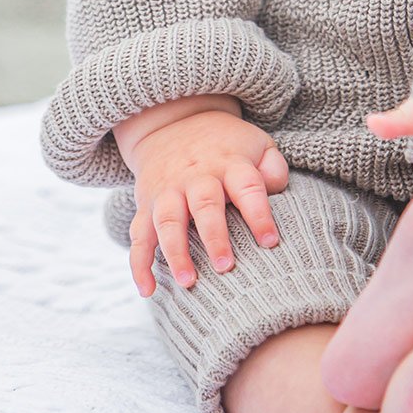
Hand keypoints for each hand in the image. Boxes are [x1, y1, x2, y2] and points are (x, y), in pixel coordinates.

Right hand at [126, 110, 289, 296]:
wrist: (174, 123)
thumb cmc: (228, 146)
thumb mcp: (258, 144)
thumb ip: (273, 168)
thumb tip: (275, 190)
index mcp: (230, 163)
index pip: (248, 188)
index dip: (259, 214)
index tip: (270, 242)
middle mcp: (196, 176)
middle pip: (204, 206)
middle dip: (214, 237)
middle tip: (226, 268)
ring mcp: (167, 191)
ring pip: (168, 222)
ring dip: (176, 253)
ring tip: (189, 282)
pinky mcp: (146, 204)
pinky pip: (138, 236)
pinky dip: (139, 264)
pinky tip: (149, 290)